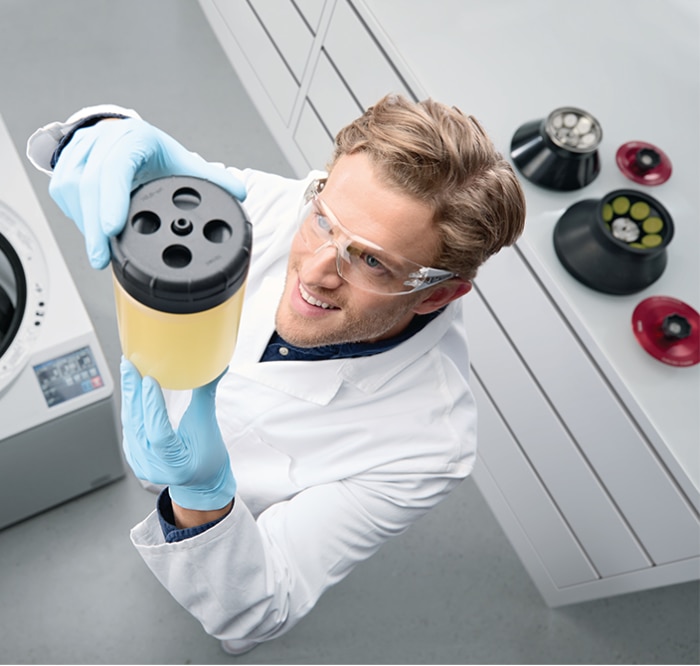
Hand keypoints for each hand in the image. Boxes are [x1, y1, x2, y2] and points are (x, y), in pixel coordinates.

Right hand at [49, 118, 246, 268]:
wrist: (125, 137)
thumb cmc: (154, 153)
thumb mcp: (182, 162)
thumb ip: (211, 179)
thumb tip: (239, 193)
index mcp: (132, 138)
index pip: (116, 168)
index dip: (112, 200)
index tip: (113, 229)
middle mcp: (101, 140)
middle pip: (88, 185)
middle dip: (94, 227)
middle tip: (101, 257)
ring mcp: (79, 150)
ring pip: (71, 190)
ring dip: (85, 224)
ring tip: (100, 249)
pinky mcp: (64, 164)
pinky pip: (63, 194)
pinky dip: (78, 217)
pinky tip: (92, 231)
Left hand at [120, 358, 235, 511]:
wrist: (201, 482)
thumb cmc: (209, 457)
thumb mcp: (209, 427)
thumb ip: (206, 397)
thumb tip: (217, 368)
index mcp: (177, 464)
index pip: (158, 433)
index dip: (152, 406)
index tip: (149, 380)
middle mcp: (155, 467)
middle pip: (137, 426)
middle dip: (132, 393)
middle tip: (130, 366)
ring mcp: (141, 464)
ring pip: (130, 426)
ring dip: (128, 397)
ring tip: (128, 372)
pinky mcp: (134, 458)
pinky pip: (128, 429)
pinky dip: (129, 408)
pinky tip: (129, 391)